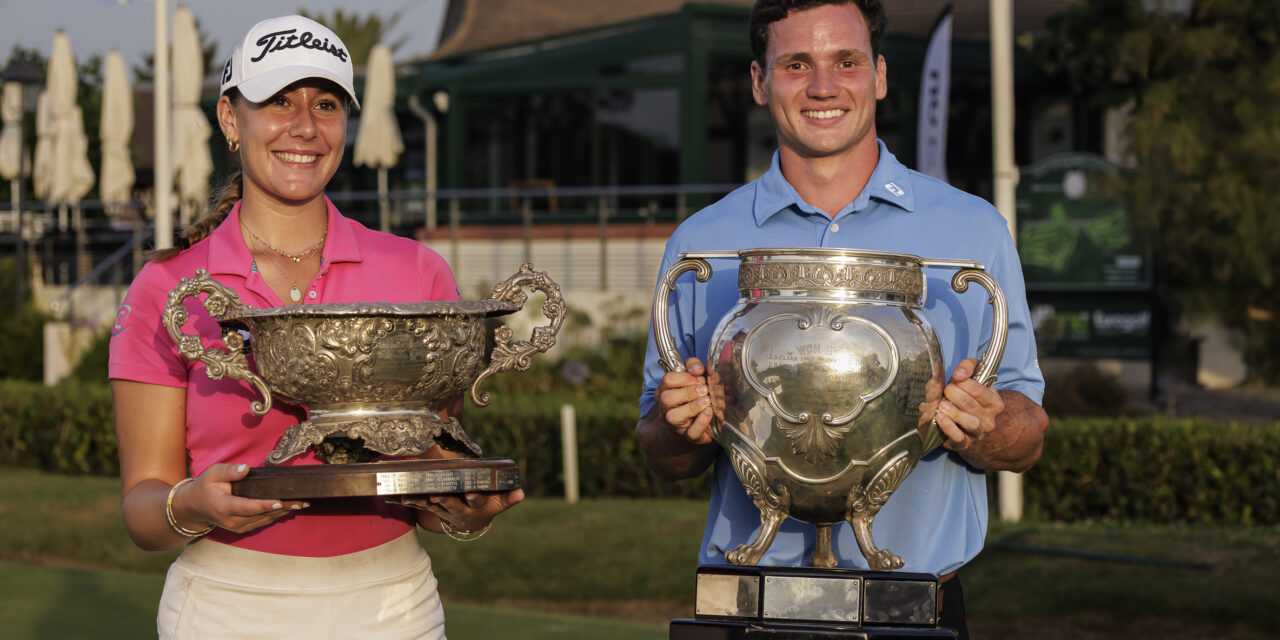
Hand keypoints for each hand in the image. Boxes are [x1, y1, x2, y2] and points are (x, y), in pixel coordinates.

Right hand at [176, 463, 307, 533]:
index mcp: (224, 507)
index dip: (265, 505)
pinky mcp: (243, 528)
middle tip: (302, 501)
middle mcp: (232, 520)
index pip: (248, 507)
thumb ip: (229, 471)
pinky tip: (290, 508)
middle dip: (283, 508)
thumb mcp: (213, 473)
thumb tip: (246, 469)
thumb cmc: (205, 487)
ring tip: (302, 503)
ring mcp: (238, 527)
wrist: (194, 507)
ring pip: (265, 520)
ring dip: (283, 512)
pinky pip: (263, 522)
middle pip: (261, 515)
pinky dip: (276, 515)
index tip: (280, 502)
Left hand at [390, 489, 524, 532]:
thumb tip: (522, 492)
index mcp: (475, 507)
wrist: (472, 523)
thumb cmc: (488, 507)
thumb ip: (509, 498)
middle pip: (451, 505)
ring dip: (419, 502)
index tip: (470, 492)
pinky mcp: (433, 509)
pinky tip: (393, 497)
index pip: (475, 501)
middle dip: (444, 501)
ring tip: (407, 497)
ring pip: (431, 506)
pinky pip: (419, 504)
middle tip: (437, 496)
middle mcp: (458, 510)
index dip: (473, 497)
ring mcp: (444, 511)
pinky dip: (408, 501)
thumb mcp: (499, 504)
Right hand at [656, 356, 719, 444]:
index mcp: (664, 390)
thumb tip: (697, 368)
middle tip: (704, 390)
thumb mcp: (695, 375)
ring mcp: (674, 424)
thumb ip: (694, 366)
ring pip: (673, 417)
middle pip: (666, 398)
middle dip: (688, 392)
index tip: (699, 377)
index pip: (667, 379)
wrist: (703, 418)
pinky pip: (691, 432)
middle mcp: (665, 408)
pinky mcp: (688, 436)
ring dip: (693, 406)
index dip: (685, 377)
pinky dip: (702, 421)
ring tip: (707, 401)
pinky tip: (710, 412)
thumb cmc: (697, 393)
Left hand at [935, 358, 1004, 453]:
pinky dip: (948, 427)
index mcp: (994, 402)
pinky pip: (958, 437)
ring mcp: (977, 433)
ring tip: (942, 405)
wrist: (969, 426)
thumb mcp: (973, 377)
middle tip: (946, 389)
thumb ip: (968, 366)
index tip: (955, 378)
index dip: (963, 381)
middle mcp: (989, 419)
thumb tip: (960, 373)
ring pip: (969, 422)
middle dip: (953, 393)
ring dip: (953, 411)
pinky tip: (940, 417)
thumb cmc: (969, 396)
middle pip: (969, 404)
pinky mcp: (963, 444)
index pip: (979, 389)